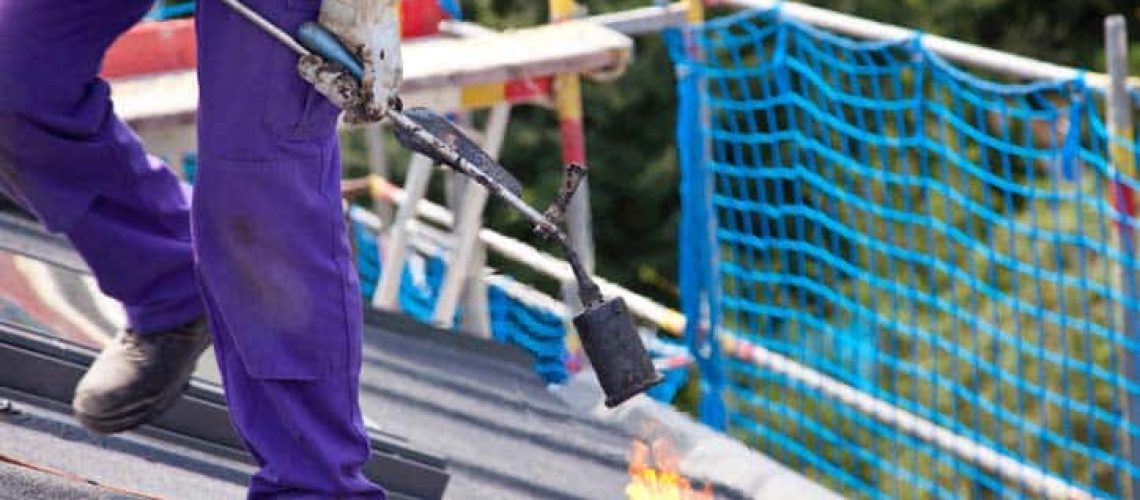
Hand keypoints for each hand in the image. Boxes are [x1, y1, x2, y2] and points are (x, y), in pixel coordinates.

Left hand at [302, 0, 401, 123]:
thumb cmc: (372, 22)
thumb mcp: (377, 58)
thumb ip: (377, 87)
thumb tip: (377, 113)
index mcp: (384, 80)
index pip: (373, 111)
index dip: (359, 115)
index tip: (349, 118)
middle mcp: (364, 77)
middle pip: (345, 101)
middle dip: (334, 87)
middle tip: (332, 70)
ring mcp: (344, 66)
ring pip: (327, 87)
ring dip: (319, 75)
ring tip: (319, 60)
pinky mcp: (326, 57)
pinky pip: (314, 72)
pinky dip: (310, 67)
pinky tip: (312, 57)